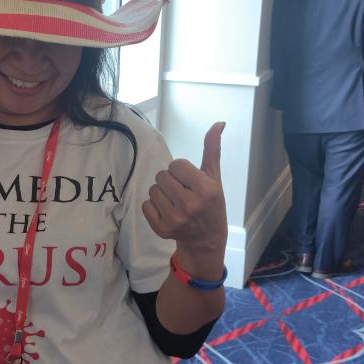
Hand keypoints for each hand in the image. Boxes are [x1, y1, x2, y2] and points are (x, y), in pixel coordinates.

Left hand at [142, 122, 227, 275]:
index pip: (176, 165)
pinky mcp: (162, 229)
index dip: (181, 171)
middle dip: (170, 181)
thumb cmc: (210, 204)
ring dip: (162, 193)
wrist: (206, 240)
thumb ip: (212, 150)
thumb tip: (218, 123)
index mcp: (206, 190)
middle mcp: (191, 205)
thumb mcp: (214, 178)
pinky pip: (146, 204)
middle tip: (182, 192)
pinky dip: (153, 207)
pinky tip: (167, 212)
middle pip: (162, 175)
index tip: (190, 182)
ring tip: (175, 202)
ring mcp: (176, 219)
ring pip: (153, 189)